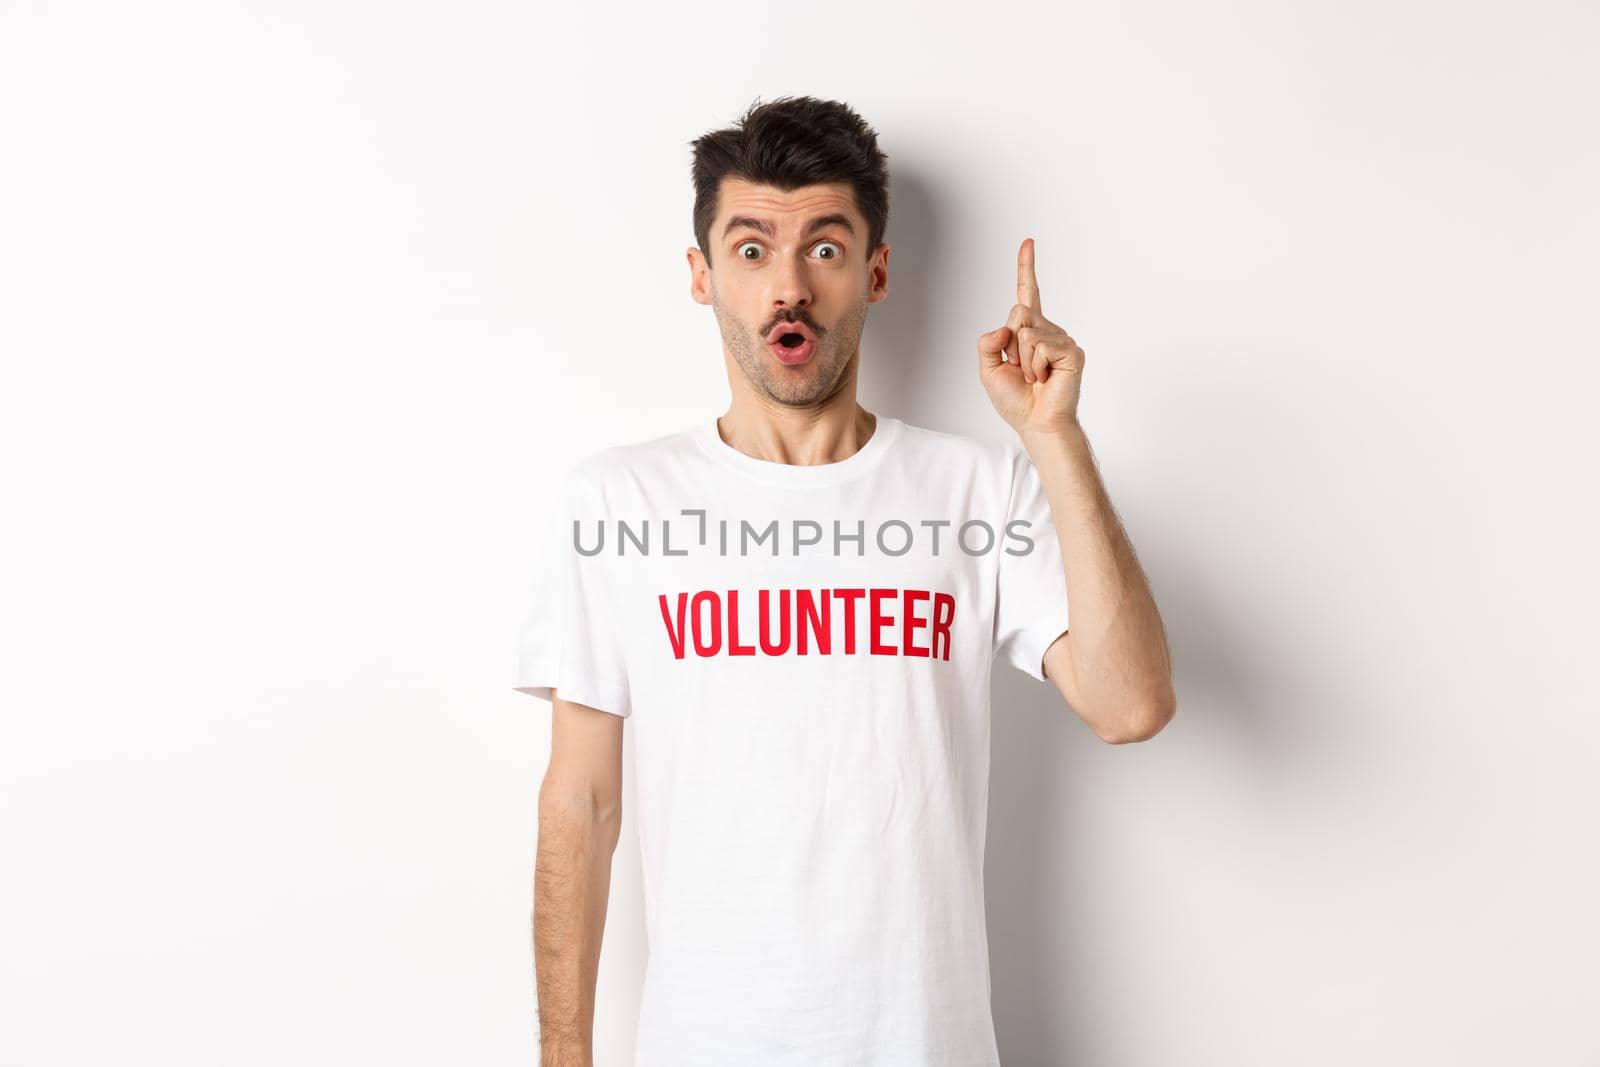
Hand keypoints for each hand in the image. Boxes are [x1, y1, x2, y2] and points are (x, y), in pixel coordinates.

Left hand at [977, 237, 1085, 435]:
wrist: (1036, 422)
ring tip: (1034, 378)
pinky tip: (1045, 379)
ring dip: (1023, 361)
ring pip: (1028, 332)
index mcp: (1027, 332)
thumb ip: (987, 344)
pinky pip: (1042, 346)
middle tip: (1021, 370)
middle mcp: (1047, 330)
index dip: (1026, 268)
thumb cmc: (1016, 400)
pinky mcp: (1072, 352)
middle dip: (1011, 345)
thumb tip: (1005, 327)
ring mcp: (1061, 340)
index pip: (1027, 294)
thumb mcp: (988, 370)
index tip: (1028, 242)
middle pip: (1019, 312)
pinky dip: (1035, 367)